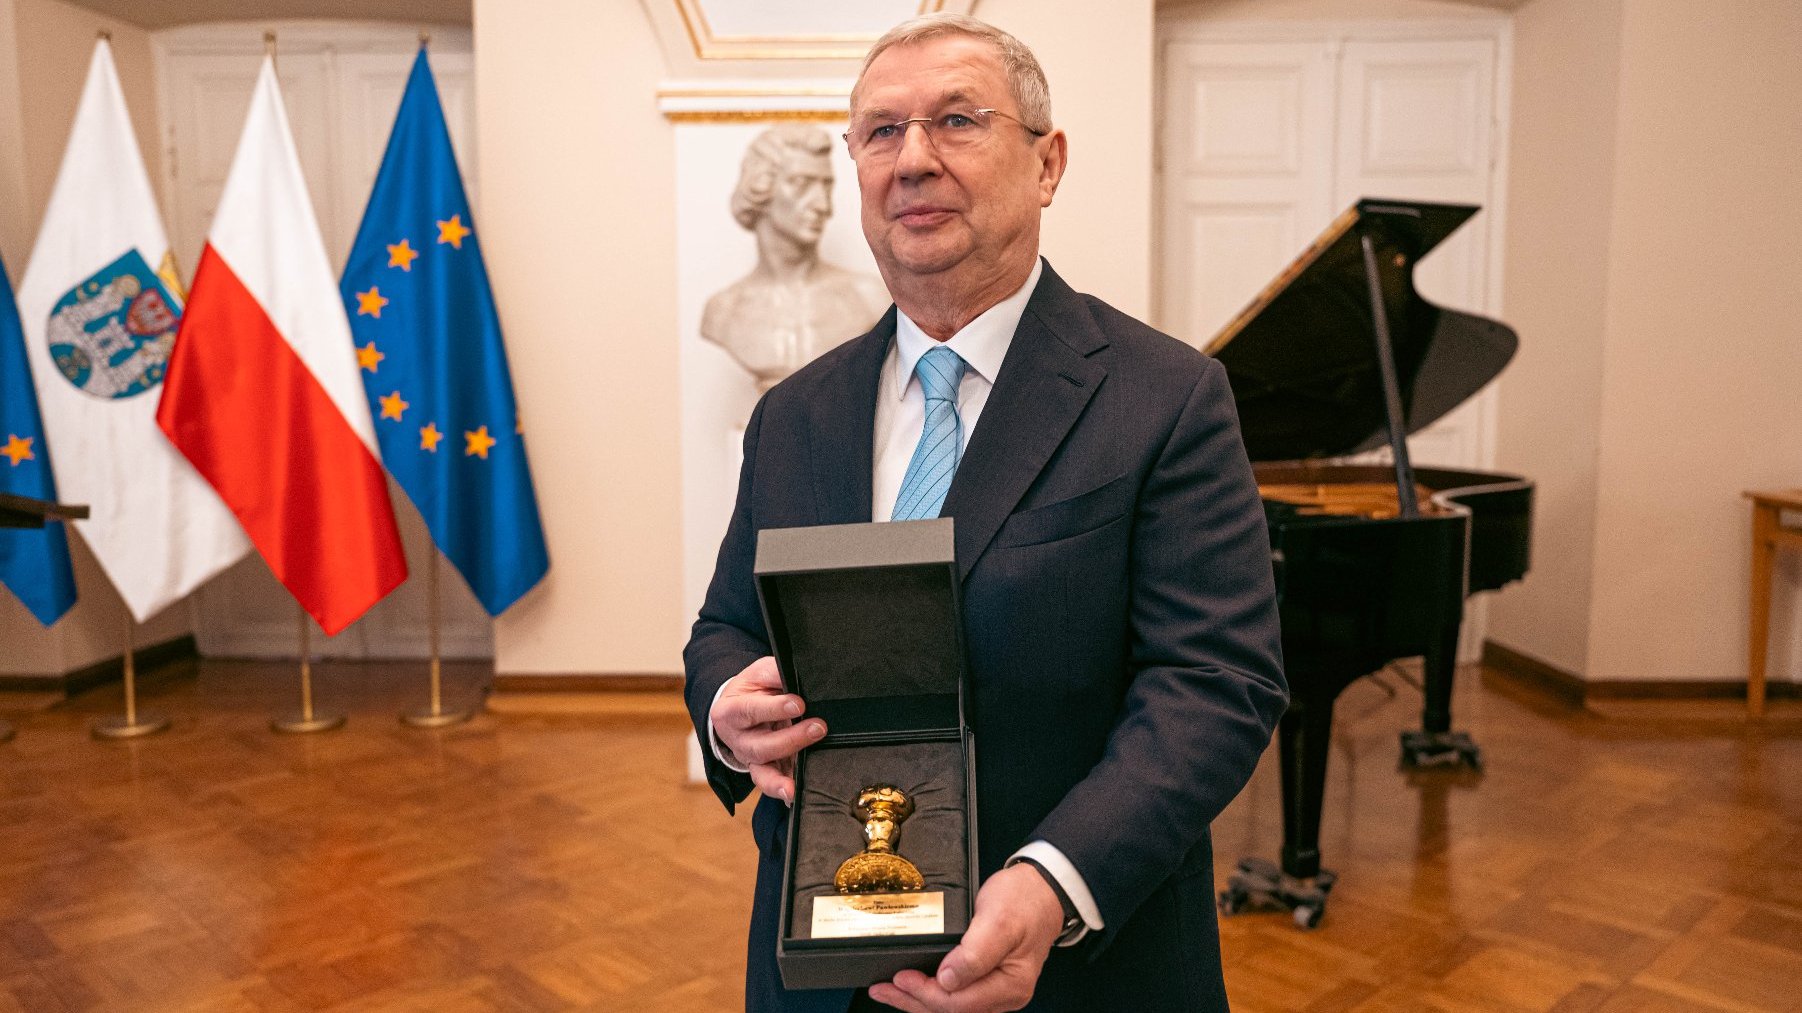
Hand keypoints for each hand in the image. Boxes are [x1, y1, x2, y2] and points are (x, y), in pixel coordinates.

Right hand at [710, 656, 825, 804]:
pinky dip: (784, 791)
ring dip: (782, 778)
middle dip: (791, 739)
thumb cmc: (753, 689)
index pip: (749, 710)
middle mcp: (737, 740)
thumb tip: (802, 677)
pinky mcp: (764, 771)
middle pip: (760, 746)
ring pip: (763, 773)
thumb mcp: (760, 673)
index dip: (773, 709)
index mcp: (729, 711)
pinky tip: (796, 796)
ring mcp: (750, 760)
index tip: (799, 704)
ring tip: (797, 785)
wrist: (742, 707)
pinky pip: (772, 785)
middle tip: (818, 727)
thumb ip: (776, 673)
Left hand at [868, 864, 1063, 1011]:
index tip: (900, 978)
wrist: (1043, 887)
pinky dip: (933, 993)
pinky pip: (958, 996)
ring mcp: (998, 989)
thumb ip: (975, 953)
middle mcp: (1005, 994)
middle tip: (883, 989)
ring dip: (919, 1000)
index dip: (925, 993)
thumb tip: (947, 979)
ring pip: (952, 1006)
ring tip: (890, 991)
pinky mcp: (989, 980)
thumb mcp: (998, 920)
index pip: (959, 1003)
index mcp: (1010, 985)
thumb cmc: (1025, 899)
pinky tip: (915, 987)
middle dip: (914, 1001)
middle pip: (952, 1010)